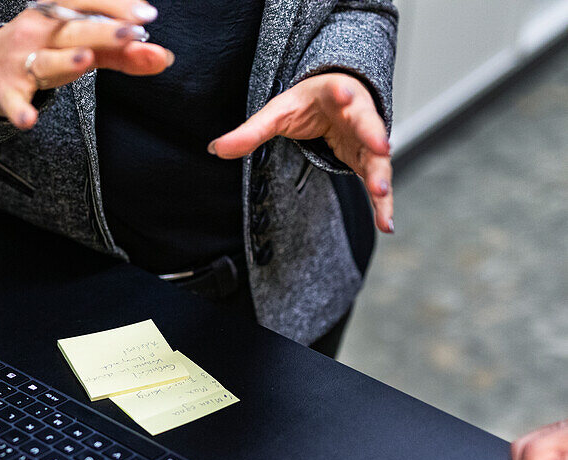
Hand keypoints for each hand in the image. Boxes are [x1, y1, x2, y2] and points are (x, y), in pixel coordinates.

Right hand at [0, 0, 173, 128]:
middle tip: (130, 33)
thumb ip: (122, 53)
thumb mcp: (80, 44)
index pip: (87, 2)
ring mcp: (21, 61)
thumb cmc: (41, 49)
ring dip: (64, 61)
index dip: (116, 6)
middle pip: (73, 30)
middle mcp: (38, 31)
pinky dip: (20, 111)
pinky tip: (28, 119)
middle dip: (101, 30)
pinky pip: (14, 102)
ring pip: (45, 61)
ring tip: (85, 60)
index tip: (145, 15)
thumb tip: (162, 56)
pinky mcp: (7, 92)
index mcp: (56, 13)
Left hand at [208, 73, 394, 233]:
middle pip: (368, 124)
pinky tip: (386, 225)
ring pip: (378, 158)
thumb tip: (216, 149)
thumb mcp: (277, 112)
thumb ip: (250, 131)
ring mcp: (367, 139)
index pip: (338, 91)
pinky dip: (383, 204)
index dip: (341, 93)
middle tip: (379, 147)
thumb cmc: (308, 102)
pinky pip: (378, 183)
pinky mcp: (369, 161)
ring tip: (381, 195)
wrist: (335, 97)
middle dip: (373, 136)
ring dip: (381, 176)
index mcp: (333, 93)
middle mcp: (358, 114)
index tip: (343, 93)